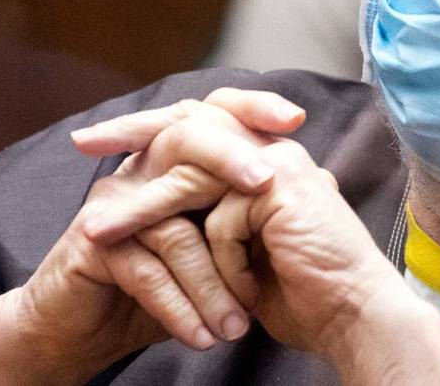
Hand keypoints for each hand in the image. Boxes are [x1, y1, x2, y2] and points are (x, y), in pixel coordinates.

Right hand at [0, 92, 305, 383]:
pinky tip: (201, 336)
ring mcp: (115, 199)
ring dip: (211, 284)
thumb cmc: (159, 285)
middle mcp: (142, 169)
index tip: (295, 118)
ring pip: (174, 226)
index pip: (215, 113)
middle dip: (230, 161)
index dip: (252, 107)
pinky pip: (145, 268)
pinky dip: (178, 307)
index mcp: (174, 160)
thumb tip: (326, 179)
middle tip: (266, 188)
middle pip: (189, 142)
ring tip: (237, 327)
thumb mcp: (218, 243)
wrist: (85, 332)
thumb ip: (259, 207)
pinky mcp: (94, 239)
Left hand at [77, 90, 425, 359]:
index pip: (200, 124)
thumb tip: (165, 220)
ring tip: (97, 232)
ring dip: (141, 208)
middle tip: (83, 143)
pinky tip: (233, 290)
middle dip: (133, 130)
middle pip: (190, 121)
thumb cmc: (306, 294)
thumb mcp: (241, 252)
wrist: (355, 317)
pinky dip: (213, 261)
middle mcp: (272, 148)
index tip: (101, 141)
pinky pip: (217, 217)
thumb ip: (213, 223)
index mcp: (264, 158)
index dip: (152, 127)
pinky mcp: (279, 187)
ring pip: (191, 173)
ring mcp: (278, 162)